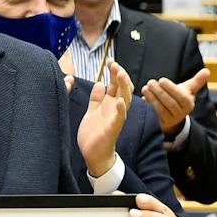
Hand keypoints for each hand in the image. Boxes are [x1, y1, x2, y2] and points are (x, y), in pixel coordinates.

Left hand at [77, 61, 133, 178]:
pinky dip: (121, 110)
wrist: (94, 155)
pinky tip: (120, 101)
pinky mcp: (112, 129)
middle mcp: (115, 109)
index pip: (115, 84)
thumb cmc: (94, 135)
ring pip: (124, 99)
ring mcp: (115, 118)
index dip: (114, 72)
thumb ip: (96, 99)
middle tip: (114, 64)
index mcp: (110, 104)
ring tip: (120, 74)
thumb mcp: (92, 112)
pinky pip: (119, 118)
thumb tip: (99, 84)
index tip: (110, 61)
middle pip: (122, 88)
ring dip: (123, 87)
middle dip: (119, 75)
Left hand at [143, 67, 207, 134]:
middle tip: (150, 82)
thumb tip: (207, 71)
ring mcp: (170, 120)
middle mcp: (181, 114)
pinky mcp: (160, 124)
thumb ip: (197, 80)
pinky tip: (142, 98)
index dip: (170, 88)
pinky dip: (147, 106)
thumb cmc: (179, 98)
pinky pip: (153, 116)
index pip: (180, 96)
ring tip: (145, 88)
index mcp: (188, 104)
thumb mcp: (188, 90)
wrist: (172, 116)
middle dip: (159, 92)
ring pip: (160, 109)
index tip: (161, 80)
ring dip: (151, 98)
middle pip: (169, 103)